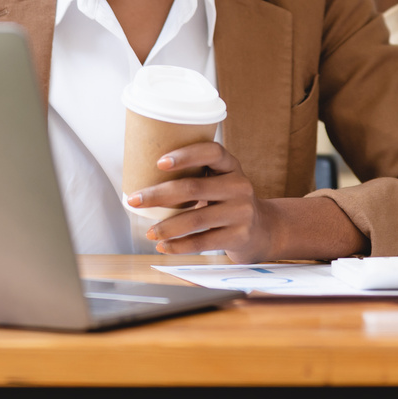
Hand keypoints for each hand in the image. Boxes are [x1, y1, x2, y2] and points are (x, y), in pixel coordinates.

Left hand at [128, 142, 277, 260]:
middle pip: (194, 187)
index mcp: (231, 166)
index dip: (186, 155)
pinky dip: (179, 246)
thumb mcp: (220, 182)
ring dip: (167, 227)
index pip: (211, 152)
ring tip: (149, 232)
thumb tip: (143, 180)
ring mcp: (241, 212)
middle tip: (134, 200)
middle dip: (158, 194)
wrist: (263, 230)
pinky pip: (203, 241)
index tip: (159, 163)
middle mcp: (239, 186)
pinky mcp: (239, 236)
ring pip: (196, 219)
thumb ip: (195, 177)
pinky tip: (164, 246)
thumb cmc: (228, 202)